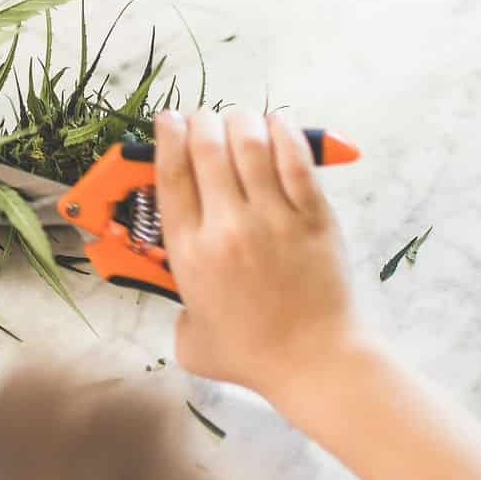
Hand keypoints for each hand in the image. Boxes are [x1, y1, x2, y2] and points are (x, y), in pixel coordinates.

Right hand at [154, 108, 366, 394]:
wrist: (313, 360)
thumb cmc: (251, 356)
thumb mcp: (188, 339)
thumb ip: (176, 311)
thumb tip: (183, 295)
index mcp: (190, 253)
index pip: (171, 174)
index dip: (167, 137)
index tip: (168, 120)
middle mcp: (226, 226)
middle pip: (207, 148)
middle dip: (202, 122)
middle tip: (204, 119)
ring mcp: (273, 217)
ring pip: (250, 143)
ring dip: (240, 121)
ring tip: (239, 120)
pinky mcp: (313, 215)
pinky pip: (295, 159)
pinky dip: (283, 132)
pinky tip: (277, 124)